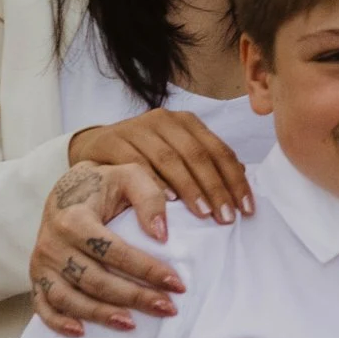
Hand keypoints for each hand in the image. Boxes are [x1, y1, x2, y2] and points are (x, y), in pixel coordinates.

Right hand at [28, 163, 184, 337]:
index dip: (147, 269)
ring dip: (101, 315)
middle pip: (95, 280)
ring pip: (69, 298)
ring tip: (132, 324)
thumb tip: (162, 235)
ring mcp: (41, 263)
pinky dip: (58, 322)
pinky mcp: (35, 276)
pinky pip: (42, 305)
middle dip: (134, 297)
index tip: (178, 284)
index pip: (115, 252)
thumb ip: (150, 198)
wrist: (67, 188)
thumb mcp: (131, 175)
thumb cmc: (104, 183)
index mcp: (74, 219)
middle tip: (168, 308)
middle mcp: (52, 244)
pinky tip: (82, 332)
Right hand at [67, 108, 252, 223]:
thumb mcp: (176, 155)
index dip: (234, 180)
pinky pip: (136, 163)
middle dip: (215, 187)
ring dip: (189, 188)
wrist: (93, 148)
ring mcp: (137, 128)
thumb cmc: (143, 156)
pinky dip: (153, 182)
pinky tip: (166, 202)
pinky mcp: (113, 141)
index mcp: (187, 122)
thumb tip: (242, 180)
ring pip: (170, 158)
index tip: (245, 208)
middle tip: (226, 217)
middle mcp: (165, 120)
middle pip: (197, 155)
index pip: (218, 150)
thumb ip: (204, 164)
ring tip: (203, 213)